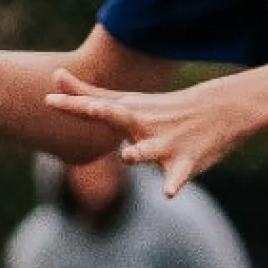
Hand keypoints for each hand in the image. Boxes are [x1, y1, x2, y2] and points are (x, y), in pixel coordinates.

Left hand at [44, 71, 259, 198]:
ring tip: (128, 156)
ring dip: (139, 153)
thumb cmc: (165, 109)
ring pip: (148, 151)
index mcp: (128, 111)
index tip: (47, 100)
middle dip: (105, 113)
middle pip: (121, 118)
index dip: (71, 105)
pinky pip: (177, 177)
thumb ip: (89, 93)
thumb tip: (54, 74)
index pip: (95, 107)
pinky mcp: (184, 163)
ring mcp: (164, 143)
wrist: (220, 110)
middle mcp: (143, 125)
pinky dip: (173, 184)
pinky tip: (168, 193)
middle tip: (92, 108)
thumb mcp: (128, 100)